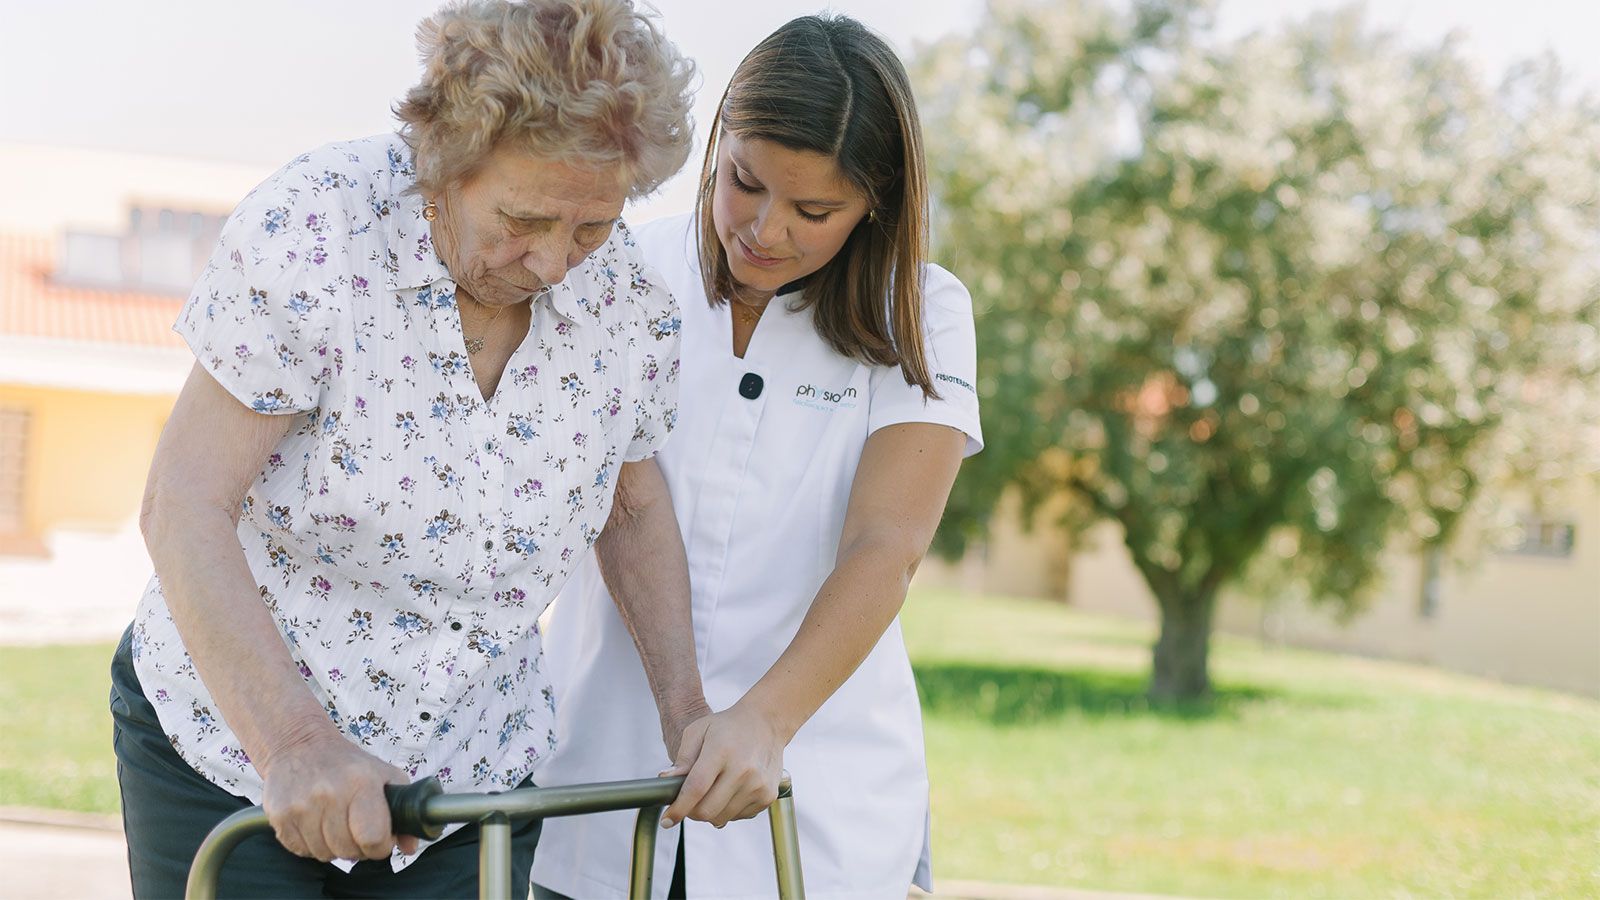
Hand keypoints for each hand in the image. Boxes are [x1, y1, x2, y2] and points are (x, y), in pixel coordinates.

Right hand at [257, 726, 417, 861]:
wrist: (300, 745)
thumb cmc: (349, 765)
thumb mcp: (384, 776)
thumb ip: (404, 810)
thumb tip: (410, 847)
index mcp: (361, 782)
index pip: (373, 837)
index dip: (380, 846)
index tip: (378, 839)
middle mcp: (330, 793)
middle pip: (348, 851)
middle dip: (357, 847)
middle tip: (354, 830)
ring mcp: (301, 805)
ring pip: (324, 854)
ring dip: (332, 846)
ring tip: (334, 823)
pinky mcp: (279, 814)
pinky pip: (299, 850)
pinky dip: (309, 844)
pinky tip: (314, 823)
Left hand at [659, 702, 784, 828]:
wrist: (766, 722)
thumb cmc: (728, 727)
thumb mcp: (698, 731)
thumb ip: (683, 758)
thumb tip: (666, 780)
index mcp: (721, 751)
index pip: (696, 788)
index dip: (678, 808)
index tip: (667, 820)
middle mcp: (743, 770)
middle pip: (707, 810)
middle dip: (691, 812)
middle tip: (688, 802)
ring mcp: (758, 785)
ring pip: (722, 818)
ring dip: (710, 812)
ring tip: (711, 792)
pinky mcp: (768, 795)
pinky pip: (738, 816)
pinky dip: (728, 810)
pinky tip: (730, 791)